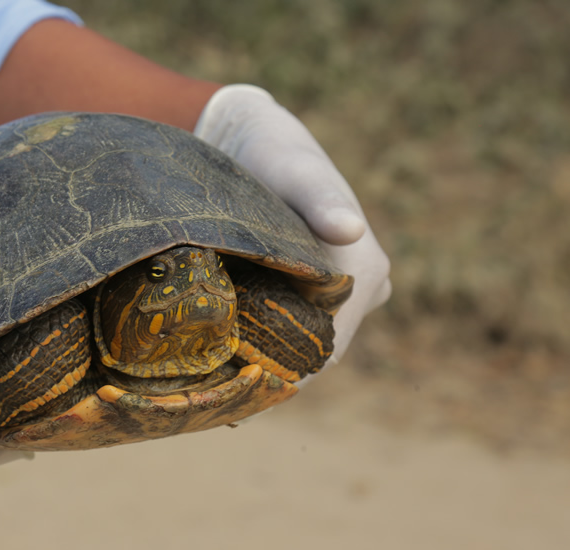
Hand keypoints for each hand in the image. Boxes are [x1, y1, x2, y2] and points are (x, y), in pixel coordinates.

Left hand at [195, 85, 390, 374]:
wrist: (258, 136)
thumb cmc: (275, 152)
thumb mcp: (294, 172)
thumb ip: (319, 200)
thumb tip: (351, 230)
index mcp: (367, 271)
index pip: (329, 350)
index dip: (285, 372)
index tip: (233, 382)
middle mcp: (365, 286)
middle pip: (317, 350)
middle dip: (271, 364)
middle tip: (213, 375)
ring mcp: (343, 286)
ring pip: (304, 338)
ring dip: (266, 350)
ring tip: (213, 361)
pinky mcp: (319, 281)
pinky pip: (294, 321)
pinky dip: (263, 333)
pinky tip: (222, 341)